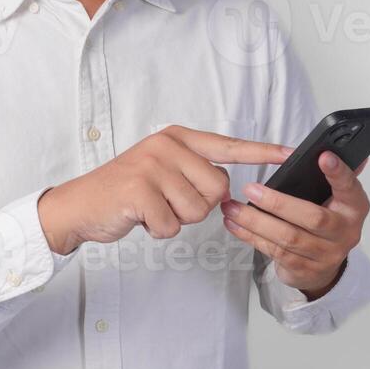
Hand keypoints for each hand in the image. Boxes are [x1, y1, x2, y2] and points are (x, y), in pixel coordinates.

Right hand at [36, 125, 295, 255]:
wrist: (79, 205)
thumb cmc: (125, 192)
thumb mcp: (161, 170)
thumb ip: (195, 174)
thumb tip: (228, 194)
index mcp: (176, 137)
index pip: (228, 145)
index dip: (262, 152)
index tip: (290, 153)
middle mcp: (166, 146)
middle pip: (217, 188)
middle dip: (196, 206)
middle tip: (165, 201)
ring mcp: (152, 166)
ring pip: (198, 210)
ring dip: (176, 220)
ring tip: (150, 208)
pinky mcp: (140, 190)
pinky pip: (173, 225)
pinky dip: (158, 230)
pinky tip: (139, 218)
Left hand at [219, 152, 369, 298]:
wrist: (322, 269)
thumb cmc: (324, 224)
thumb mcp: (333, 200)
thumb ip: (331, 177)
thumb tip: (333, 147)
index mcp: (354, 208)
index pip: (350, 187)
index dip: (338, 173)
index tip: (323, 157)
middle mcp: (344, 233)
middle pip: (313, 218)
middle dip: (279, 203)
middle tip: (251, 189)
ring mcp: (325, 255)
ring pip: (288, 237)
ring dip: (256, 221)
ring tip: (232, 207)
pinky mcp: (303, 269)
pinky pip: (274, 251)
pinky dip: (251, 236)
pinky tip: (235, 224)